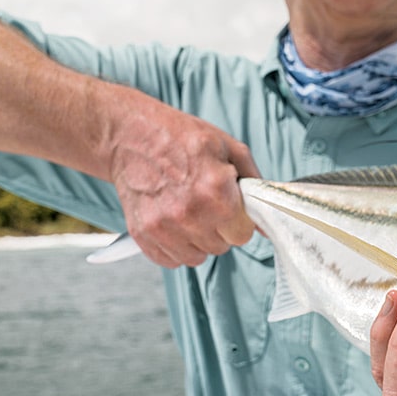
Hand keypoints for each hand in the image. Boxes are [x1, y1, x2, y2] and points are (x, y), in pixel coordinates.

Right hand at [103, 88, 259, 266]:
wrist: (130, 135)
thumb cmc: (180, 138)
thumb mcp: (227, 147)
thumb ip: (254, 184)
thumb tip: (266, 221)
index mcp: (216, 190)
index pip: (243, 234)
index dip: (238, 220)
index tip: (228, 206)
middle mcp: (190, 213)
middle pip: (221, 246)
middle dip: (219, 228)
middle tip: (205, 202)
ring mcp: (164, 227)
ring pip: (197, 257)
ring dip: (197, 239)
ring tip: (187, 210)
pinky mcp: (143, 235)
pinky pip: (171, 260)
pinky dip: (174, 245)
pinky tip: (171, 220)